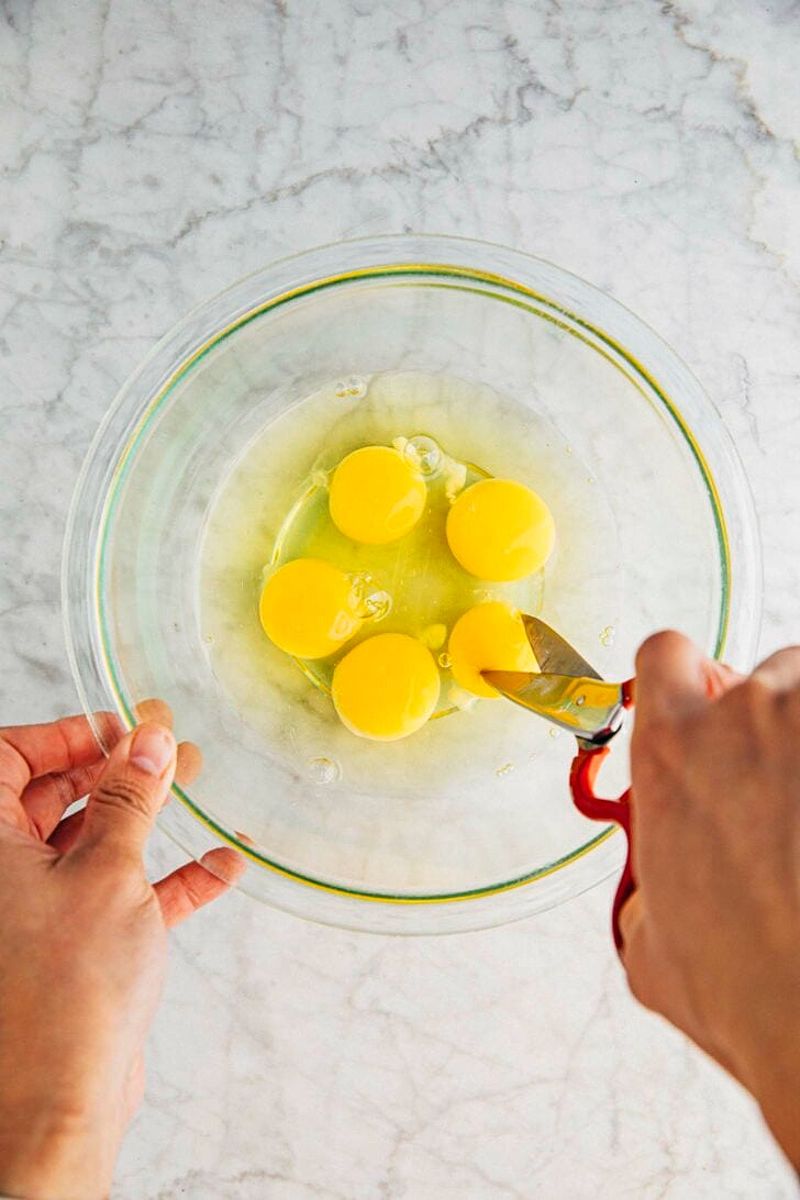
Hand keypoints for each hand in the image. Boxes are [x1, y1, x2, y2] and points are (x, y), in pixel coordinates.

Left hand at [0, 703, 243, 1199]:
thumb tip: (146, 739)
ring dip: (146, 818)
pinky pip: (121, 896)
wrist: (60, 1105)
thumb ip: (129, 799)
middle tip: (165, 751)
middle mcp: (4, 874)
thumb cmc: (63, 992)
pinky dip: (167, 880)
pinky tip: (219, 868)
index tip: (119, 729)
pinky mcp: (76, 948)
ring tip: (196, 784)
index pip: (7, 759)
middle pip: (53, 797)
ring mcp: (38, 912)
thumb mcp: (107, 871)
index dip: (63, 736)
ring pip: (92, 843)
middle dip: (116, 770)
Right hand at [622, 632, 799, 1168]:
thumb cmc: (749, 990)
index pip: (665, 655)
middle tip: (780, 789)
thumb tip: (657, 897)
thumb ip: (646, 888)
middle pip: (756, 674)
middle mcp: (741, 717)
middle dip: (767, 721)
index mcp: (669, 753)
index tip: (703, 709)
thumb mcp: (649, 944)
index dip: (683, 681)